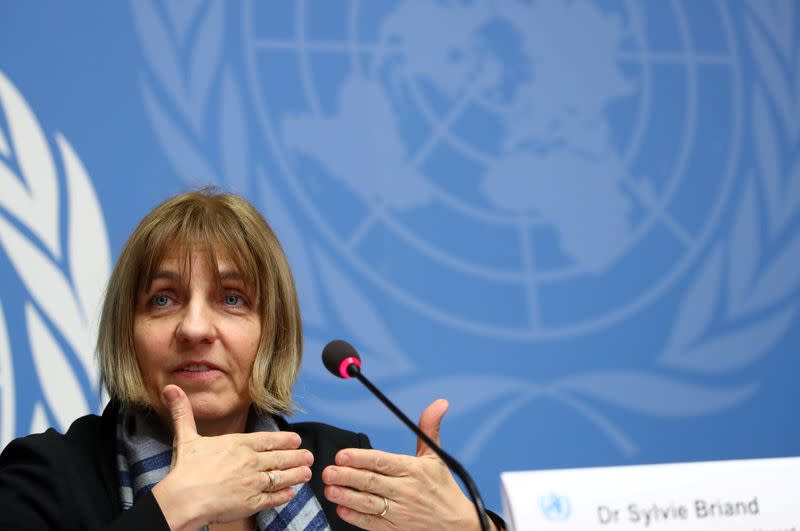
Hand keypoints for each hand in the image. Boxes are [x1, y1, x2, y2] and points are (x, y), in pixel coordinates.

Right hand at [151, 385, 312, 530]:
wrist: (184, 499)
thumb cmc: (185, 470)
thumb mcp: (185, 436)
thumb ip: (182, 413)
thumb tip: (170, 389)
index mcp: (238, 445)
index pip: (268, 440)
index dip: (285, 440)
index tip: (297, 440)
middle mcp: (250, 462)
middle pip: (279, 458)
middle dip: (297, 457)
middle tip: (309, 456)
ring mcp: (253, 483)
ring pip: (281, 477)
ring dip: (296, 475)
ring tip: (307, 473)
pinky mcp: (251, 503)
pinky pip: (272, 499)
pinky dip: (284, 496)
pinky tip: (291, 494)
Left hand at [322, 399, 491, 529]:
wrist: (456, 525)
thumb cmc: (443, 488)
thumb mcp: (437, 457)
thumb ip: (429, 429)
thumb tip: (439, 403)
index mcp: (414, 470)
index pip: (383, 462)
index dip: (361, 458)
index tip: (343, 455)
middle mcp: (406, 490)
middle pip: (372, 482)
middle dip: (347, 476)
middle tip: (328, 471)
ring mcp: (400, 512)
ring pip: (369, 503)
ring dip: (347, 497)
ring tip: (330, 490)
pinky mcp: (395, 529)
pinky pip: (372, 523)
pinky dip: (356, 517)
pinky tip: (342, 509)